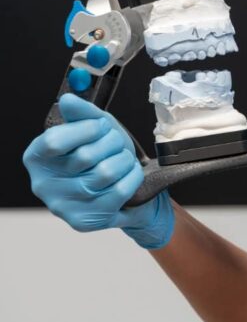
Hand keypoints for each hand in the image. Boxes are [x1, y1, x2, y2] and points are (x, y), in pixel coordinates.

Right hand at [22, 94, 173, 248]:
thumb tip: (69, 101)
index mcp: (38, 157)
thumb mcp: (95, 130)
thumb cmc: (105, 158)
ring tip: (124, 160)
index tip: (102, 125)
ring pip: (105, 173)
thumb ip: (82, 113)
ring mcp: (62, 206)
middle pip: (86, 155)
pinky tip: (130, 174)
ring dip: (124, 161)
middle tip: (118, 144)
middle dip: (112, 143)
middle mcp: (43, 184)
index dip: (86, 129)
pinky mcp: (84, 221)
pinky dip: (132, 177)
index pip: (55, 141)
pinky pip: (118, 191)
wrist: (127, 194)